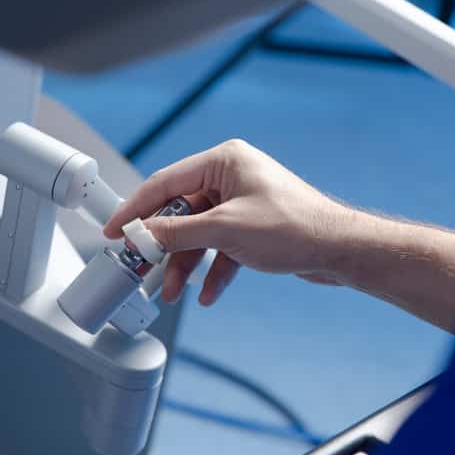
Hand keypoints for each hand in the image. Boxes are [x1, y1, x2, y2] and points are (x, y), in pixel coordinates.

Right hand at [105, 139, 351, 305]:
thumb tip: (144, 236)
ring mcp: (242, 202)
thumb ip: (178, 233)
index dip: (135, 210)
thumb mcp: (225, 231)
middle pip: (180, 213)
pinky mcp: (252, 226)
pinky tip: (208, 293)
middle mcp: (231, 177)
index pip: (165, 182)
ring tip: (174, 292)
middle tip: (144, 270)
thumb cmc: (294, 227)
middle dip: (165, 248)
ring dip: (186, 265)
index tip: (115, 231)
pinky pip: (221, 247)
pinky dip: (213, 270)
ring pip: (200, 234)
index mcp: (224, 161)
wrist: (340, 250)